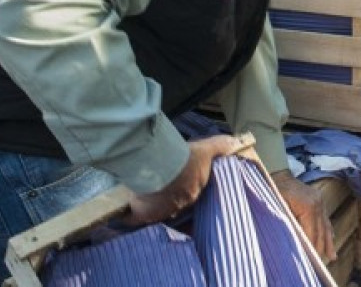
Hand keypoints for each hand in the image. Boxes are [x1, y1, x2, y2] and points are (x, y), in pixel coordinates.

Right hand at [124, 135, 242, 225]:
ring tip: (141, 196)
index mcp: (192, 193)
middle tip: (158, 190)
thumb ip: (220, 146)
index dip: (183, 191)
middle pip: (172, 205)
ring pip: (154, 212)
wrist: (160, 164)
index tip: (177, 186)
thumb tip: (235, 143)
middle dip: (166, 198)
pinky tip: (125, 210)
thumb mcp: (205, 149)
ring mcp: (159, 211)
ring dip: (149, 205)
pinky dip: (129, 215)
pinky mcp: (141, 214)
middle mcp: (177, 205)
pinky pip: (134, 218)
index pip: (190, 196)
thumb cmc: (183, 157)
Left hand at [271, 169, 335, 262]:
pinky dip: (328, 230)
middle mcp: (318, 204)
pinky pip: (325, 218)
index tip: (312, 258)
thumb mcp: (279, 206)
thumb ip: (289, 222)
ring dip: (328, 241)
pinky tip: (331, 239)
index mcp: (308, 206)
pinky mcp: (320, 200)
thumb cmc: (276, 190)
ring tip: (332, 256)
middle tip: (323, 261)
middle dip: (321, 246)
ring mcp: (320, 202)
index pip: (312, 232)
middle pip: (321, 231)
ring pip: (326, 225)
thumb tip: (296, 239)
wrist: (279, 173)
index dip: (312, 246)